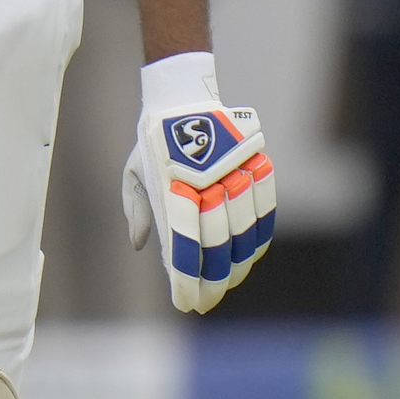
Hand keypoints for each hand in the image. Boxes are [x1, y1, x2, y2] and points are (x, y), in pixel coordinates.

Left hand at [120, 50, 273, 313]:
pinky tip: (250, 257)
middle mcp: (204, 180)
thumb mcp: (134, 173)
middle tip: (206, 301)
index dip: (187, 279)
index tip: (187, 304)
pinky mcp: (255, 162)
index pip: (182, 244)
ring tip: (226, 284)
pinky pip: (265, 208)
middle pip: (215, 243)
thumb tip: (141, 246)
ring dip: (236, 264)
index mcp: (169, 184)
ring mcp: (233, 170)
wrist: (182, 94)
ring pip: (243, 230)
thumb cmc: (153, 141)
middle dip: (212, 281)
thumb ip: (139, 210)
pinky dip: (259, 237)